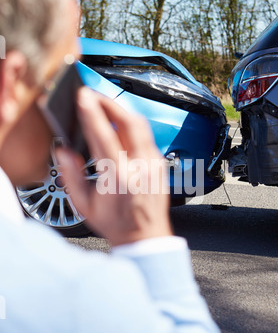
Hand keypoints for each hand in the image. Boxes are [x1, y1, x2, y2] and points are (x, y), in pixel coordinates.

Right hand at [56, 87, 172, 245]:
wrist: (145, 237)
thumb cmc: (116, 224)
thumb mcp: (85, 206)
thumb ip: (72, 176)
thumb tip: (63, 152)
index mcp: (118, 178)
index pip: (104, 136)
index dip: (92, 113)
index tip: (83, 97)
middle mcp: (140, 168)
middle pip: (129, 122)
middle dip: (110, 102)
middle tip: (94, 95)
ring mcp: (153, 165)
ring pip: (141, 125)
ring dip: (122, 111)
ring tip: (105, 105)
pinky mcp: (159, 164)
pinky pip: (147, 136)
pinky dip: (132, 125)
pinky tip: (121, 125)